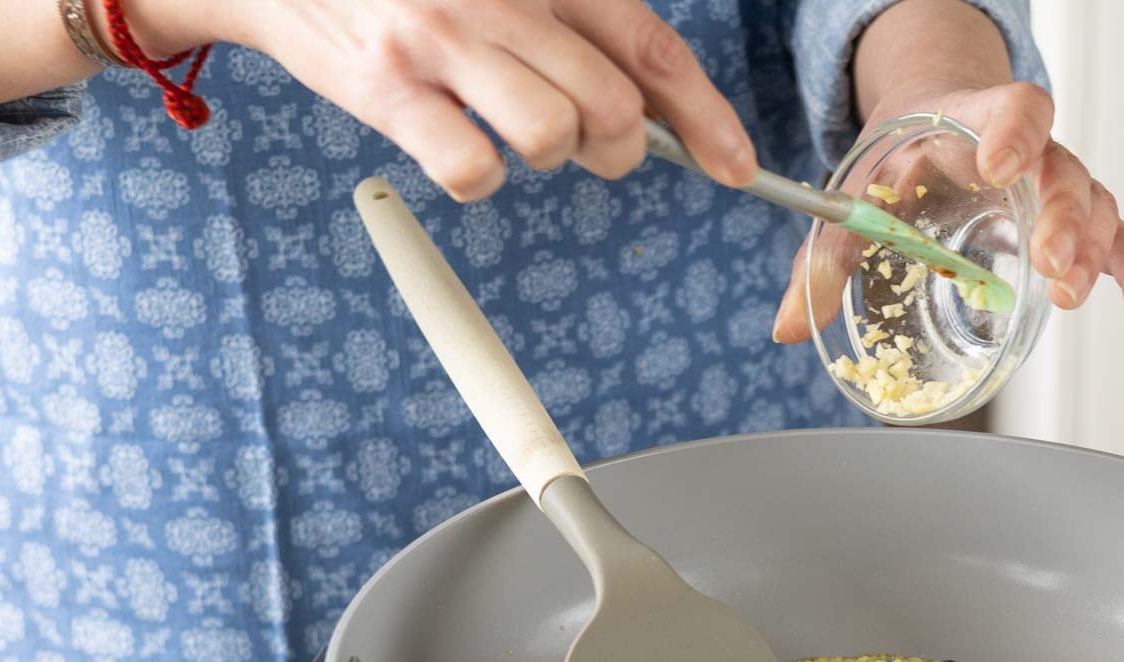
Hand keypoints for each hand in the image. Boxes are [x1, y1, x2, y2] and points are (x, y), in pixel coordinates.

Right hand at [123, 0, 756, 199]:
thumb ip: (573, 22)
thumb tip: (652, 103)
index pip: (652, 51)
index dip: (706, 118)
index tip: (736, 166)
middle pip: (615, 108)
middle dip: (620, 149)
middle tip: (589, 145)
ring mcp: (441, 38)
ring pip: (555, 136)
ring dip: (552, 157)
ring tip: (517, 135)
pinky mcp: (386, 85)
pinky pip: (474, 166)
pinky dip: (481, 176)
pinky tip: (458, 147)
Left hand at [771, 1, 1123, 343]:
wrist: (932, 133)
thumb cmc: (903, 159)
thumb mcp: (859, 197)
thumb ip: (826, 257)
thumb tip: (787, 322)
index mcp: (974, 122)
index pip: (1015, 105)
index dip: (1014, 131)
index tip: (999, 163)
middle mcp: (1028, 152)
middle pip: (1064, 170)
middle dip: (1061, 219)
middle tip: (1048, 263)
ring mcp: (1055, 187)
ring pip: (1094, 206)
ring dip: (1091, 252)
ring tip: (1070, 296)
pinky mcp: (1071, 223)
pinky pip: (1118, 239)